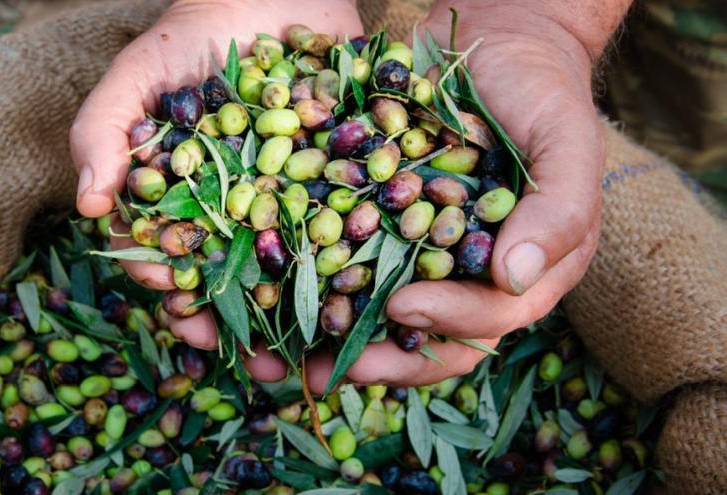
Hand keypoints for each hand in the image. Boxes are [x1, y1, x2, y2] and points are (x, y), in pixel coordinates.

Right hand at [71, 0, 362, 381]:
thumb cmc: (194, 30)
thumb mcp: (137, 74)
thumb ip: (103, 131)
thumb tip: (88, 207)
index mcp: (188, 199)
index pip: (177, 261)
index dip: (177, 295)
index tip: (189, 320)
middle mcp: (241, 207)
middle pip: (240, 277)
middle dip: (246, 323)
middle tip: (260, 363)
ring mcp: (296, 195)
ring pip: (299, 263)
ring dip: (306, 310)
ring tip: (319, 349)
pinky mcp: (345, 174)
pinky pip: (355, 220)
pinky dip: (364, 255)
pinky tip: (372, 290)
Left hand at [306, 3, 614, 392]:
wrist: (493, 39)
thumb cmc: (541, 90)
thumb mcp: (567, 142)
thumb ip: (559, 210)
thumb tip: (515, 277)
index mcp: (522, 271)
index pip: (488, 318)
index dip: (447, 321)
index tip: (403, 307)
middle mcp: (466, 273)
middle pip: (424, 337)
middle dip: (373, 359)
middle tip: (320, 369)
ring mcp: (417, 251)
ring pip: (373, 312)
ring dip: (324, 338)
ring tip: (270, 356)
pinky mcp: (377, 222)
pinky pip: (341, 260)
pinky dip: (305, 280)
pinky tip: (263, 289)